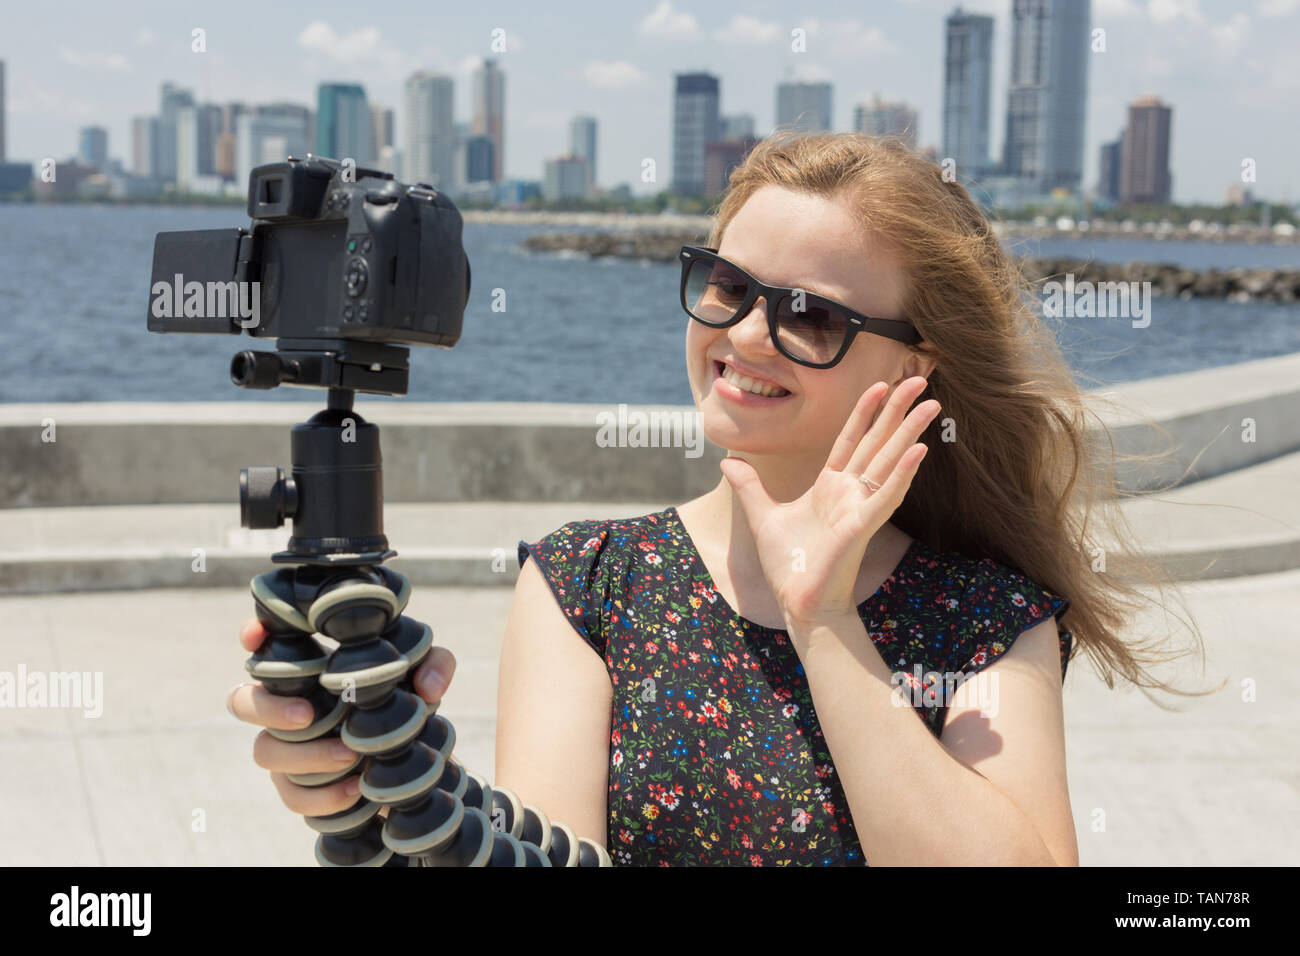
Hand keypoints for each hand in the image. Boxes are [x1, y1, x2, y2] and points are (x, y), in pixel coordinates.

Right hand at [228, 617, 456, 818]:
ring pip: (265, 751)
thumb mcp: (426, 674)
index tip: (255, 638)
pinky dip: (321, 796)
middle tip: (309, 715)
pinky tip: (355, 791)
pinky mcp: (298, 787)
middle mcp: (287, 703)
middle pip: (242, 702)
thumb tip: (428, 688)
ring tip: (350, 757)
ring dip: (305, 756)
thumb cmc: (407, 700)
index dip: (251, 635)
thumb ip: (435, 664)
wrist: (417, 758)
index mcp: (308, 666)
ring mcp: (287, 747)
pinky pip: (292, 796)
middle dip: (268, 708)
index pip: (266, 645)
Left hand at [718, 376, 939, 629]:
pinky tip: (919, 451)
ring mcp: (860, 508)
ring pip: (890, 462)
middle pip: (877, 442)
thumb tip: (728, 461)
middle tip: (918, 380)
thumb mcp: (762, 516)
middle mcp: (850, 493)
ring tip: (930, 405)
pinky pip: (887, 496)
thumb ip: (750, 487)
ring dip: (910, 433)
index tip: (880, 385)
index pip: (850, 440)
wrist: (799, 603)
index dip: (864, 412)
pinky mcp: (864, 527)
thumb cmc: (789, 565)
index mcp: (830, 487)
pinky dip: (903, 474)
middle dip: (897, 411)